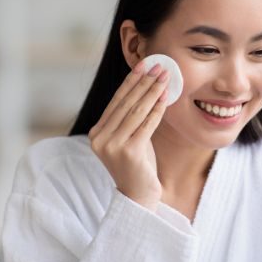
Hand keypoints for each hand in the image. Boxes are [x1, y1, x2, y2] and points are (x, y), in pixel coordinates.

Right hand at [88, 60, 169, 210]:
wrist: (138, 196)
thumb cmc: (137, 166)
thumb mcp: (128, 138)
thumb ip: (129, 118)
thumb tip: (145, 87)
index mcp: (96, 133)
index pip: (116, 101)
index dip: (131, 81)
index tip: (144, 65)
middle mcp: (100, 138)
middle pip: (126, 103)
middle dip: (144, 82)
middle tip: (159, 66)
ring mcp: (112, 145)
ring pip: (136, 111)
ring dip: (152, 91)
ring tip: (164, 77)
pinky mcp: (128, 152)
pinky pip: (146, 124)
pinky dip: (157, 109)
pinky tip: (165, 97)